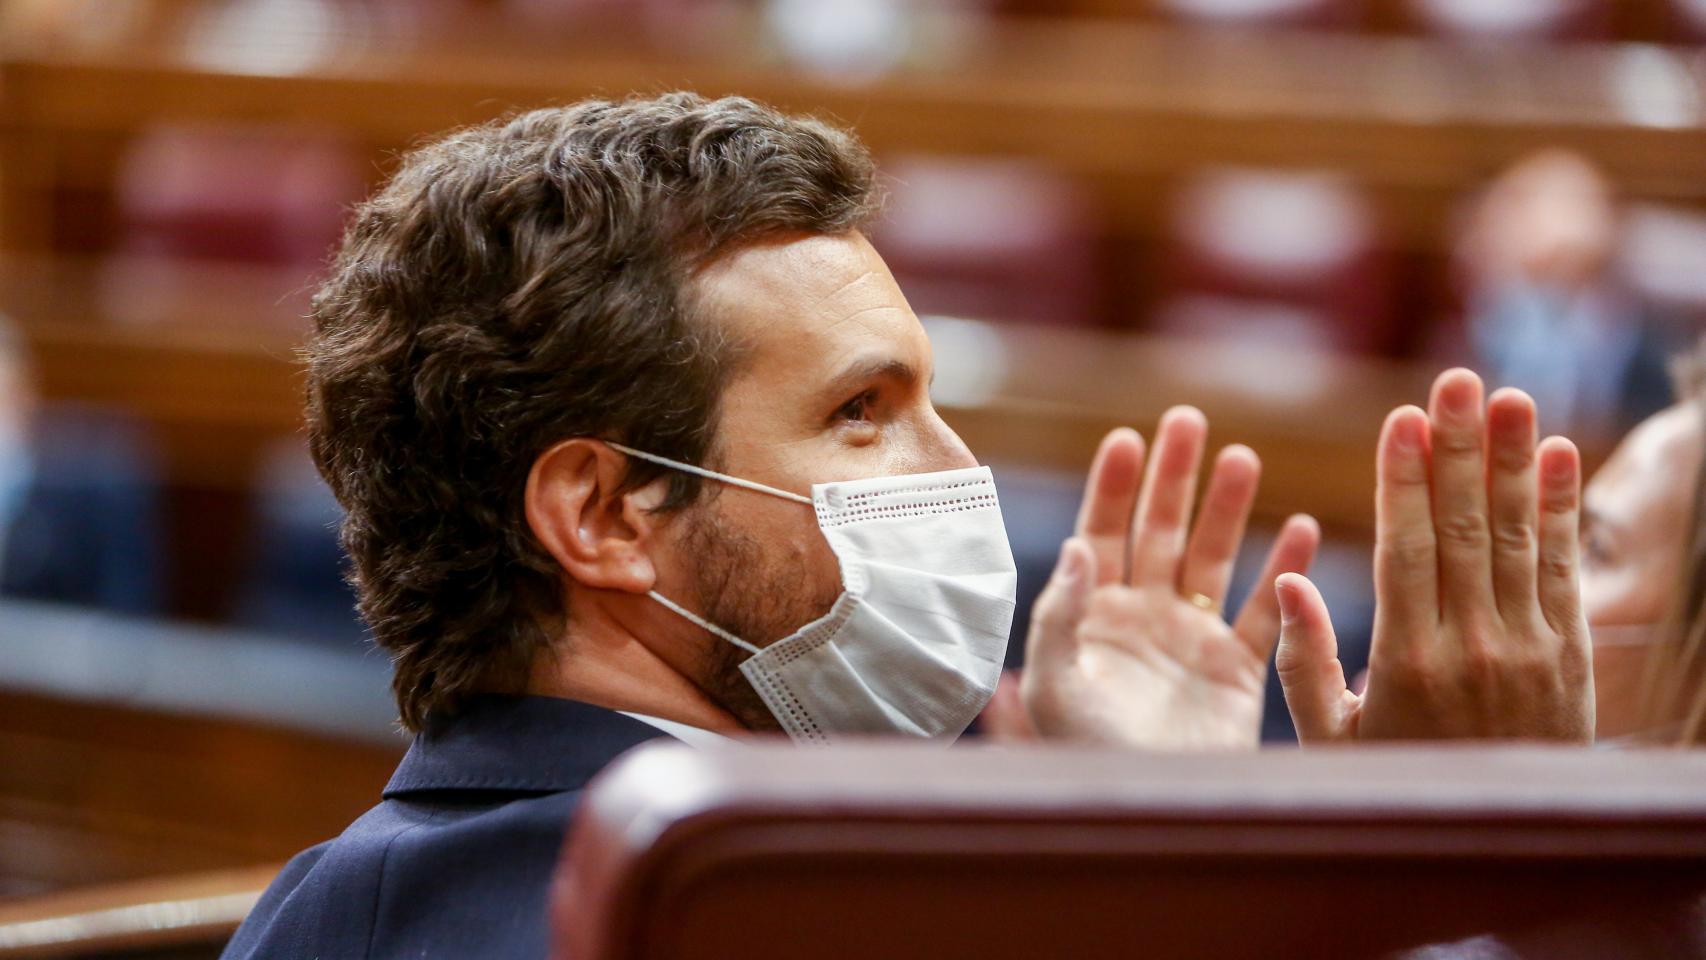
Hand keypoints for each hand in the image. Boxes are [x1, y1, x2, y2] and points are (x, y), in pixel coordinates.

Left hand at [1021, 409, 1320, 749]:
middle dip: (1174, 477)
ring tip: (1245, 458)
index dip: (1113, 488)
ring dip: (1228, 510)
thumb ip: (1060, 615)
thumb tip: (1076, 544)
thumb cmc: (1086, 758)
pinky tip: (1302, 531)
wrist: (1148, 817)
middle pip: (1159, 531)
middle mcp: (1142, 618)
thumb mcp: (1055, 687)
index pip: (1101, 535)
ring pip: (1212, 558)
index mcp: (1092, 617)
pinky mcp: (1237, 672)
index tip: (1127, 438)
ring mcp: (1191, 640)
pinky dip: (1285, 574)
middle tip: (1189, 420)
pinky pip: (1265, 613)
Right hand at [1274, 370, 1593, 742]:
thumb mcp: (1331, 737)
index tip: (1402, 420)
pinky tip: (1560, 454)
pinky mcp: (1568, 653)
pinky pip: (1565, 568)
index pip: (1407, 553)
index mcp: (1405, 663)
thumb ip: (1302, 660)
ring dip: (1514, 460)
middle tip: (1456, 381)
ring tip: (1510, 396)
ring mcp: (1528, 648)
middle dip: (1460, 449)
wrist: (1499, 842)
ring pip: (1518, 537)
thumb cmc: (1397, 779)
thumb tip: (1287, 579)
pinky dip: (1564, 509)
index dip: (1405, 482)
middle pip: (1463, 529)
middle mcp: (1472, 647)